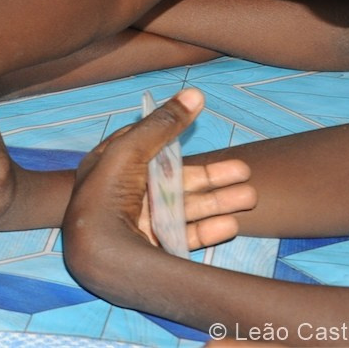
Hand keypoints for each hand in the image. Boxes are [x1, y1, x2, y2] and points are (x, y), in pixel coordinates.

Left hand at [62, 89, 256, 289]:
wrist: (98, 253)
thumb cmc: (106, 194)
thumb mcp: (130, 150)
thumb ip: (163, 125)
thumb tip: (196, 93)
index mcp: (113, 167)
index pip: (146, 147)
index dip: (172, 138)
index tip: (198, 128)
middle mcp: (127, 193)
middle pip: (177, 180)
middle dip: (213, 176)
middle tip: (245, 171)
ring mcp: (142, 221)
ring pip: (188, 208)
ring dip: (220, 201)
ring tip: (251, 196)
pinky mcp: (153, 246)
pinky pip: (186, 235)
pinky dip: (210, 229)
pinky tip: (231, 224)